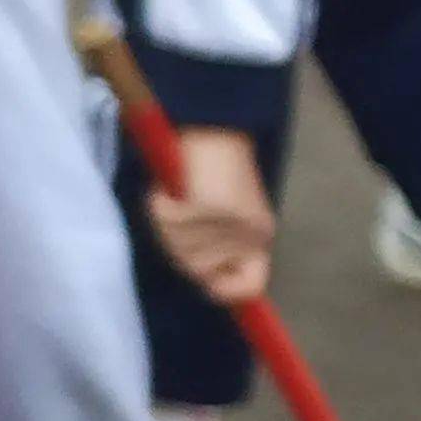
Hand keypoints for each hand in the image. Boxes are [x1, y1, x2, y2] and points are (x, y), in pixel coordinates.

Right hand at [151, 127, 275, 305]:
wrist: (215, 128)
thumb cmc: (218, 174)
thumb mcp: (231, 219)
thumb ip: (223, 252)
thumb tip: (209, 288)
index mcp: (260, 237)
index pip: (249, 286)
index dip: (225, 292)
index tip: (209, 284)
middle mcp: (249, 234)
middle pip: (198, 272)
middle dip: (183, 249)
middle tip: (187, 217)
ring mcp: (228, 222)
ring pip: (178, 249)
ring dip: (170, 225)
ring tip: (182, 198)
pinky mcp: (207, 205)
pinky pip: (166, 220)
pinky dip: (160, 203)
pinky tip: (173, 187)